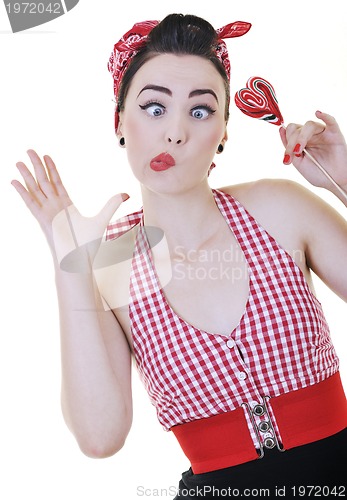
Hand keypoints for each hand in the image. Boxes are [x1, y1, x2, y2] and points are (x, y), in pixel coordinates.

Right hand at [12, 150, 128, 266]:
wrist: (79, 261)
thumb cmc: (87, 245)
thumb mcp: (102, 219)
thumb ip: (112, 205)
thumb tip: (126, 194)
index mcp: (66, 205)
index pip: (57, 183)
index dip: (52, 169)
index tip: (46, 156)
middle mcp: (55, 207)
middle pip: (44, 181)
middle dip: (37, 166)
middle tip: (30, 150)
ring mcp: (47, 213)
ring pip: (35, 189)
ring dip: (27, 175)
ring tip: (18, 161)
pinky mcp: (43, 220)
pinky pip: (30, 203)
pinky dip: (22, 192)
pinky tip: (14, 181)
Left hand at [279, 111, 346, 193]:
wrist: (334, 181)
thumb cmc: (319, 173)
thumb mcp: (300, 163)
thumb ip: (290, 148)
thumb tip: (281, 129)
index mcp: (301, 141)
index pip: (290, 133)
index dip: (286, 143)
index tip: (286, 160)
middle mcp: (311, 135)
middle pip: (296, 128)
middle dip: (291, 142)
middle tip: (294, 155)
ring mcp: (322, 134)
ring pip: (309, 125)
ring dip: (301, 137)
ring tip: (299, 150)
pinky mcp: (334, 134)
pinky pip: (331, 121)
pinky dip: (325, 116)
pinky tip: (318, 113)